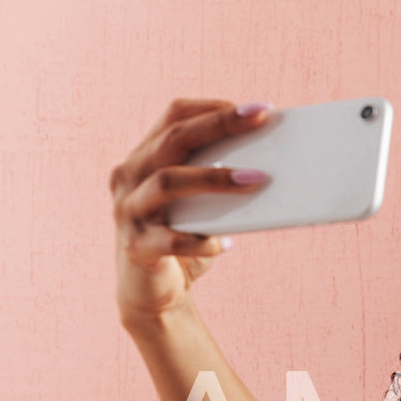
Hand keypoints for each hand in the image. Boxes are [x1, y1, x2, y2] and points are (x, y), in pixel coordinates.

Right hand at [110, 99, 269, 319]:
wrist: (151, 293)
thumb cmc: (182, 239)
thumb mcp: (200, 205)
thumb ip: (218, 182)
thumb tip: (272, 168)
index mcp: (144, 158)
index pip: (174, 116)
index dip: (213, 107)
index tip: (257, 108)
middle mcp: (129, 177)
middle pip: (174, 140)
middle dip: (220, 125)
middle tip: (261, 120)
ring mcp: (128, 211)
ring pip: (168, 182)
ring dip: (215, 178)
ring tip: (257, 179)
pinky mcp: (136, 247)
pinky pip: (170, 240)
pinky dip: (200, 241)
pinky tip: (225, 243)